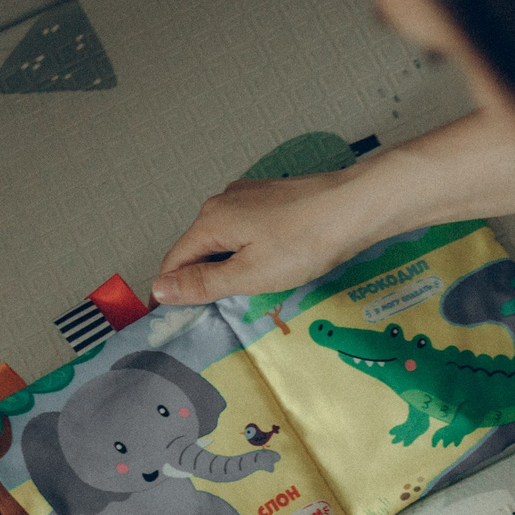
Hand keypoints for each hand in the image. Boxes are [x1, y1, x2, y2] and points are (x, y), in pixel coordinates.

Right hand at [152, 173, 376, 304]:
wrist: (355, 206)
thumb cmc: (305, 242)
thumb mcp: (249, 274)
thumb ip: (203, 283)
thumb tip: (159, 288)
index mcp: (211, 220)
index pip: (174, 261)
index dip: (168, 290)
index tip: (166, 317)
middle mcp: (223, 202)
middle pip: (197, 248)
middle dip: (197, 279)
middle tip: (206, 314)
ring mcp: (248, 196)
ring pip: (223, 239)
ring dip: (223, 266)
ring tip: (237, 295)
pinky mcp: (271, 198)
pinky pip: (245, 230)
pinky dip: (244, 252)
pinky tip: (264, 267)